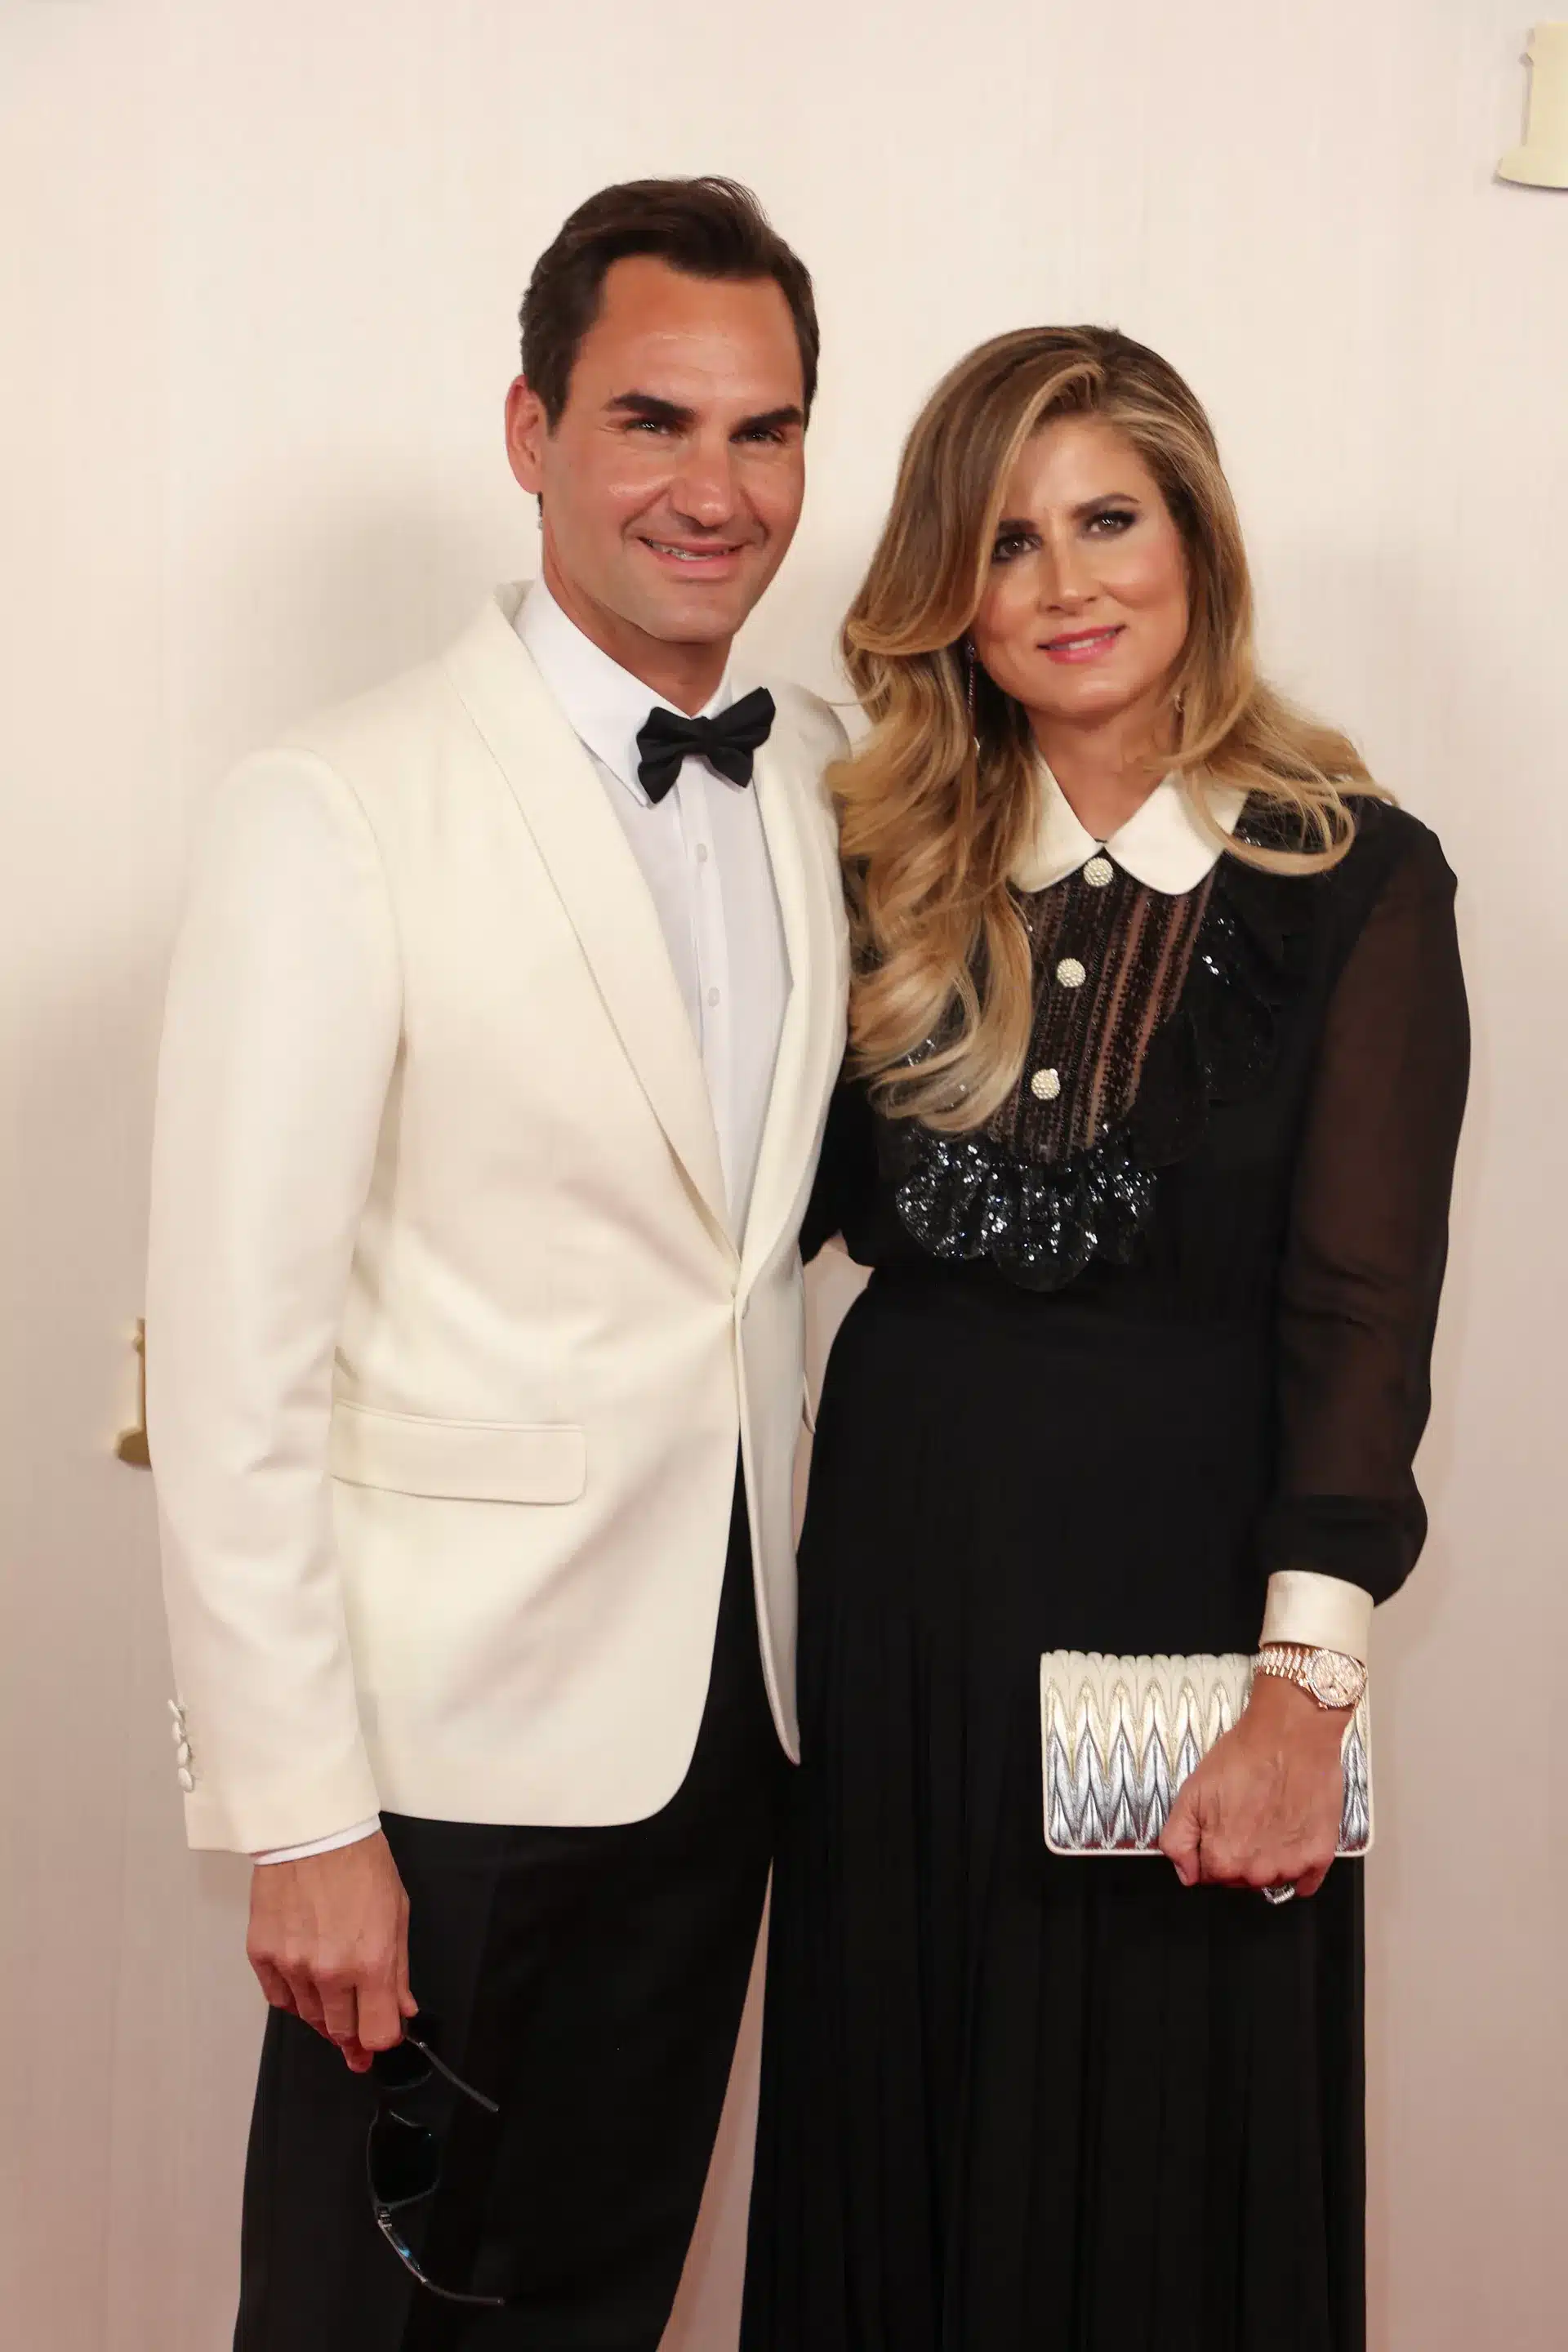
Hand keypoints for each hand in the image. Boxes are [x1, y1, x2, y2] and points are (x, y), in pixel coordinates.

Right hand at [246, 1831, 415, 2070]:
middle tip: (357, 2022)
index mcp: (371, 1962)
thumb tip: (402, 2009)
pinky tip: (305, 1980)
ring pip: (309, 2017)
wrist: (313, 1830)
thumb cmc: (360, 1864)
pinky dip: (294, 1995)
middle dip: (352, 2030)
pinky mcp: (262, 1954)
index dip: (382, 2039)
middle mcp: (330, 1972)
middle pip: (340, 2031)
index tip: (382, 2035)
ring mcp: (292, 1965)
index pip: (377, 2033)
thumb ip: (398, 1970)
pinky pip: (279, 1998)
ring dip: (323, 2011)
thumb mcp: (397, 1913)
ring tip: (332, 1987)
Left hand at [1158, 1673, 1347, 1898]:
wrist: (1291, 1734)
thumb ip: (1177, 1839)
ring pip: (1271, 1879)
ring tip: (1270, 1819)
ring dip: (1268, 1859)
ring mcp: (1291, 1867)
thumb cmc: (1244, 1756)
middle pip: (1240, 1879)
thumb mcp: (1191, 1791)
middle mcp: (1257, 1873)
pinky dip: (1298, 1867)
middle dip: (1238, 1854)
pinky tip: (1292, 1837)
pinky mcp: (1319, 1857)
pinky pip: (1305, 1882)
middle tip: (1245, 1816)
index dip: (1211, 1848)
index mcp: (1222, 1860)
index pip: (1209, 1875)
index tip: (1220, 1825)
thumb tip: (1186, 1873)